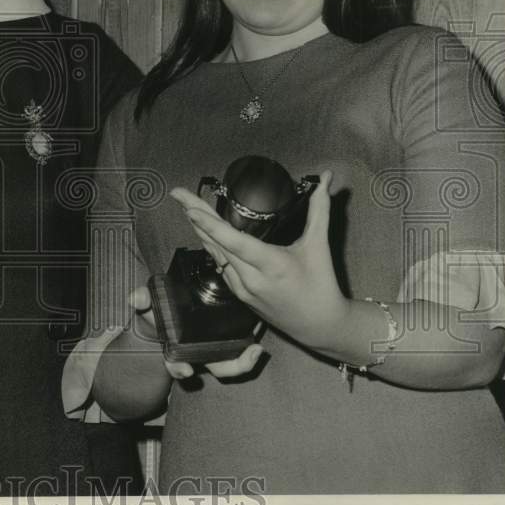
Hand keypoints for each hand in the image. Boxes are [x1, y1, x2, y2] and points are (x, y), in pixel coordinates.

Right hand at [127, 286, 264, 379]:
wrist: (167, 314)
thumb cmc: (158, 312)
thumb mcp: (147, 304)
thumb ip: (142, 299)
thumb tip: (135, 298)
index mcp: (176, 349)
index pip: (176, 365)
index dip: (180, 369)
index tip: (187, 371)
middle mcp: (196, 355)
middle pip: (213, 368)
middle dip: (231, 367)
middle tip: (248, 357)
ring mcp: (212, 351)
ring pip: (229, 365)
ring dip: (244, 363)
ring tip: (256, 351)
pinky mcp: (226, 342)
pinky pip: (238, 353)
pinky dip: (248, 352)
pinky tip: (258, 342)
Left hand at [169, 170, 350, 351]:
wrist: (319, 326)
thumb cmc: (322, 285)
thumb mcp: (319, 245)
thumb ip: (320, 209)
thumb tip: (327, 177)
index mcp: (271, 265)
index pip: (232, 241)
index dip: (209, 224)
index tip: (190, 207)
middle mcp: (250, 278)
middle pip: (216, 242)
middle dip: (195, 216)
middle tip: (178, 194)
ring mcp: (241, 288)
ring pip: (214, 254)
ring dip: (200, 229)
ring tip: (186, 206)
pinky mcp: (239, 294)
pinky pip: (220, 265)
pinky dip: (211, 245)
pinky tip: (202, 230)